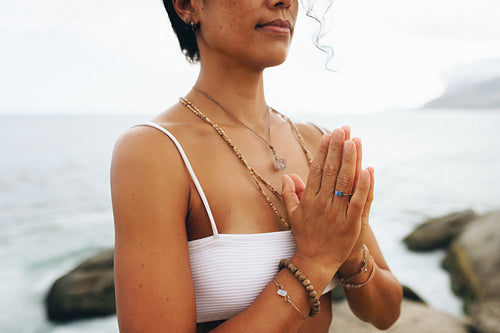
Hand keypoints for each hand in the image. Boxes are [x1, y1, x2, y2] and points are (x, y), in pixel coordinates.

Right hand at [281, 128, 371, 277]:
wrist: (316, 262)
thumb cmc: (305, 236)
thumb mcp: (293, 214)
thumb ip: (290, 193)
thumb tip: (287, 175)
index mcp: (310, 199)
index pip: (318, 169)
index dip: (324, 151)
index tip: (330, 135)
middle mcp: (323, 203)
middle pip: (332, 171)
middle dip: (338, 148)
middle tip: (344, 129)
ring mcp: (338, 213)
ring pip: (346, 182)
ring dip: (351, 160)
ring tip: (355, 140)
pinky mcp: (352, 224)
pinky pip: (359, 201)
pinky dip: (364, 185)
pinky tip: (368, 169)